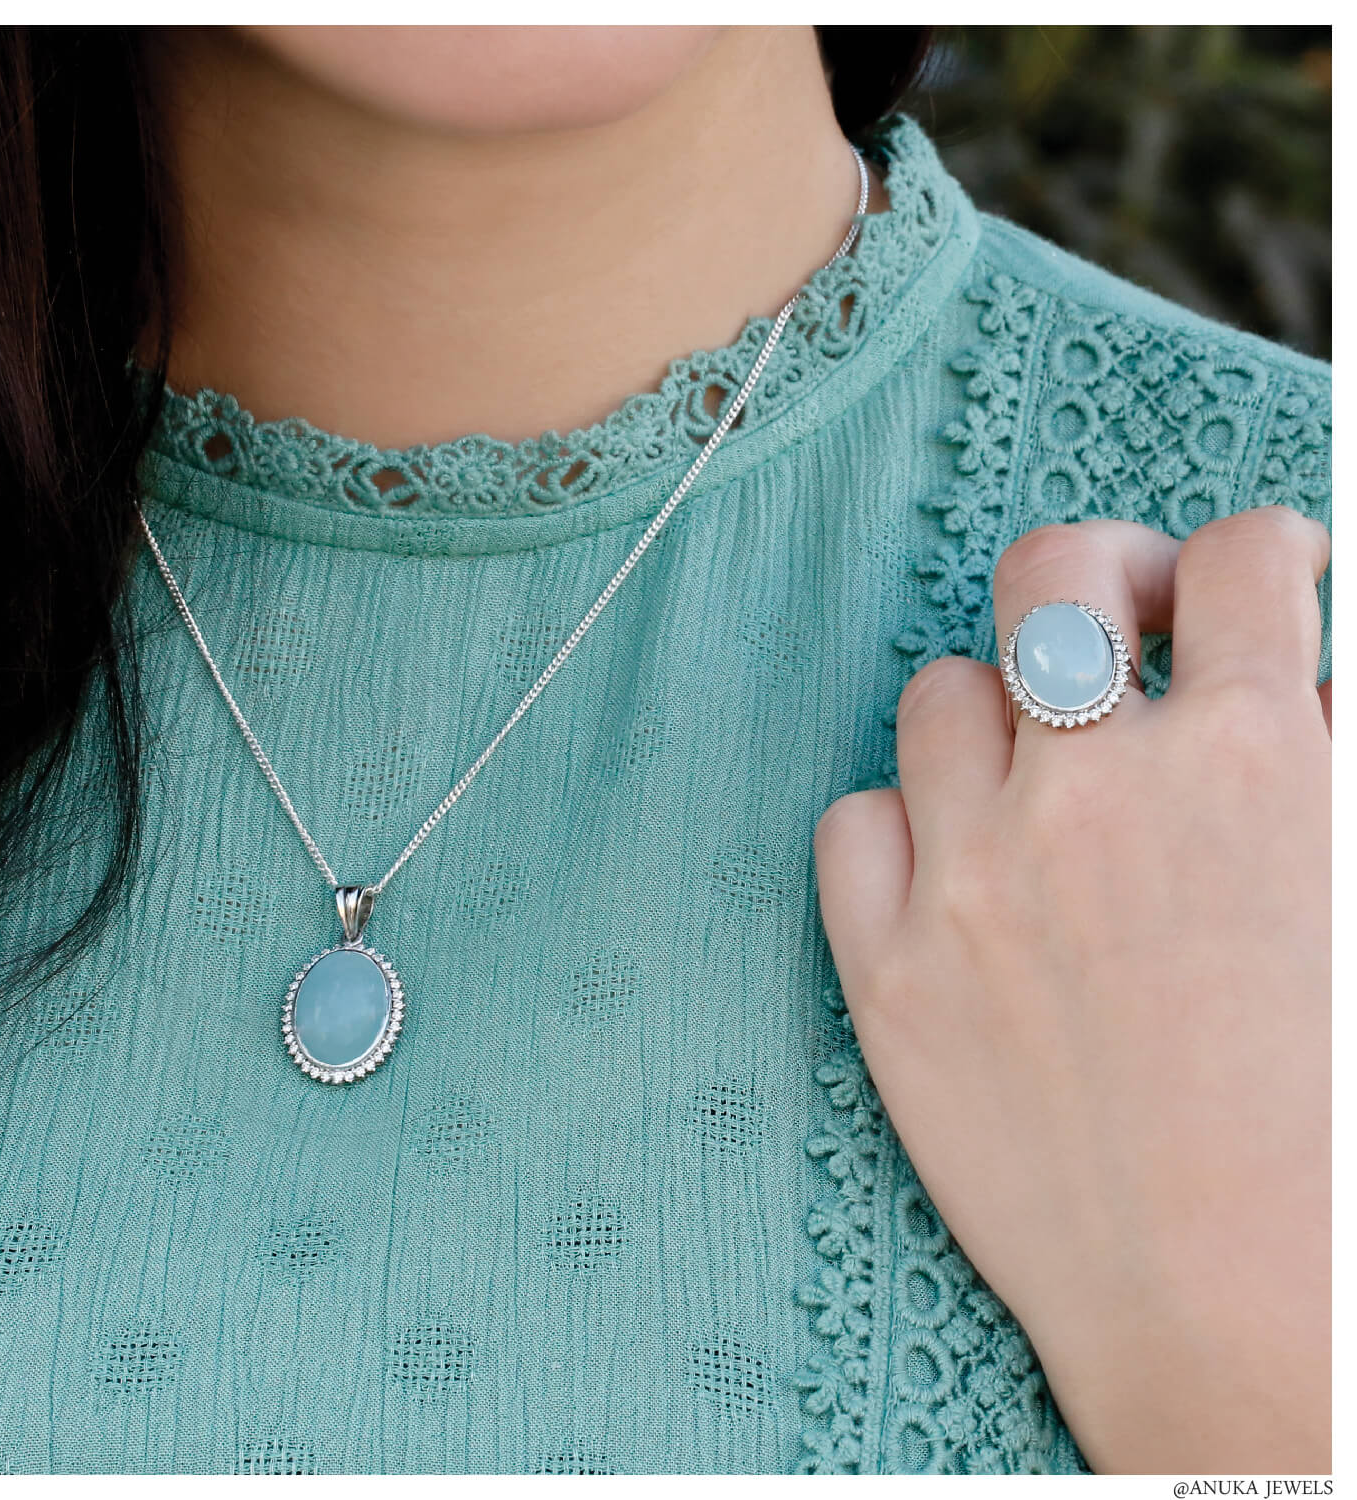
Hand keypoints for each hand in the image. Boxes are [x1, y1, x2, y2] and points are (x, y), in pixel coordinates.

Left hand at [814, 507, 1330, 1472]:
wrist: (1256, 1326)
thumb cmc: (1346, 1137)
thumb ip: (1331, 768)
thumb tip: (1299, 681)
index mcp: (1261, 763)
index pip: (1241, 562)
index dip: (1257, 556)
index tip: (1252, 587)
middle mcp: (1097, 795)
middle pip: (1050, 574)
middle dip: (1096, 576)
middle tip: (1123, 626)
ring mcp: (973, 876)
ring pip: (939, 696)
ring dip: (997, 719)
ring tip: (1040, 782)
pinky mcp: (887, 970)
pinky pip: (854, 822)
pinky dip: (899, 830)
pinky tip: (950, 873)